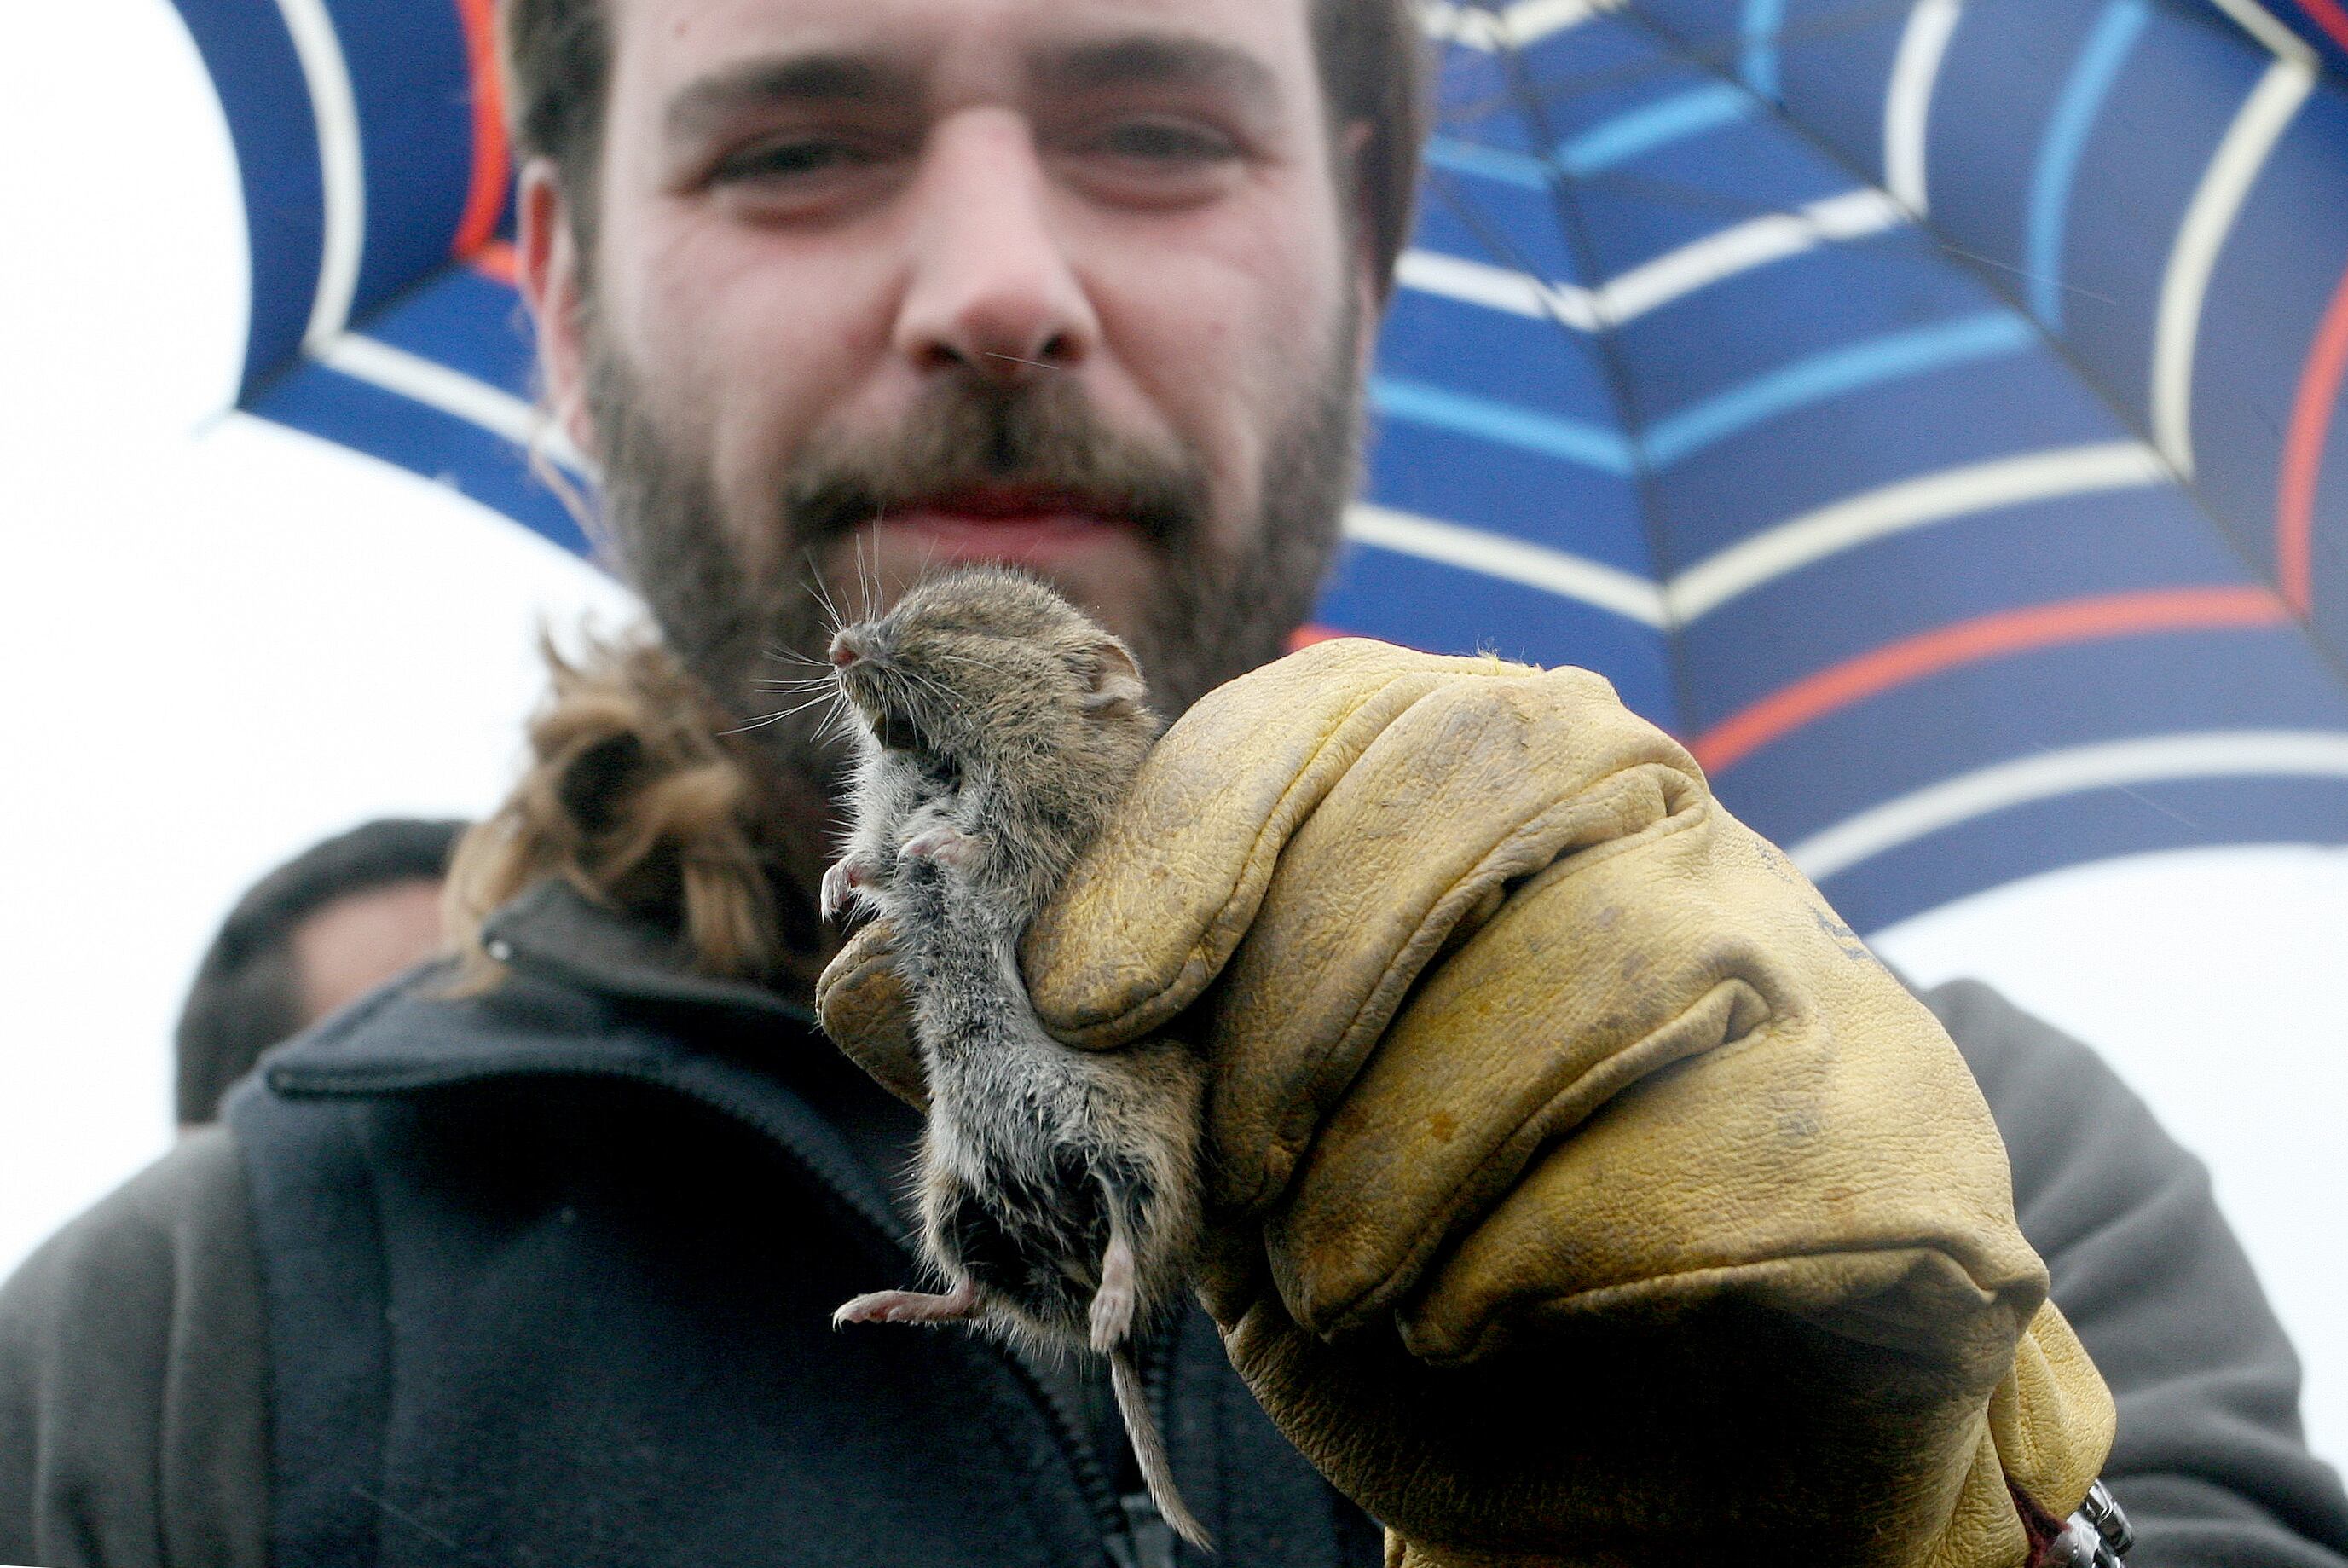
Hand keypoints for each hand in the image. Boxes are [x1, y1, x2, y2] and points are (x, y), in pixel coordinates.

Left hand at [819, 638, 2113, 1565]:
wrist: (1635, 1447)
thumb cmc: (1395, 1252)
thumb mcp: (1182, 1147)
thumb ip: (1027, 1052)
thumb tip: (841, 972)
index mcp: (1472, 785)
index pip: (1342, 707)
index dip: (1195, 832)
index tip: (1087, 995)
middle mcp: (1655, 822)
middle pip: (1488, 774)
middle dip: (1315, 988)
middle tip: (1241, 1180)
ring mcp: (1794, 957)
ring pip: (1609, 954)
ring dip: (1422, 1149)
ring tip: (1347, 1279)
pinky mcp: (1900, 1134)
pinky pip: (1734, 1143)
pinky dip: (1560, 1247)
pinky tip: (1485, 1317)